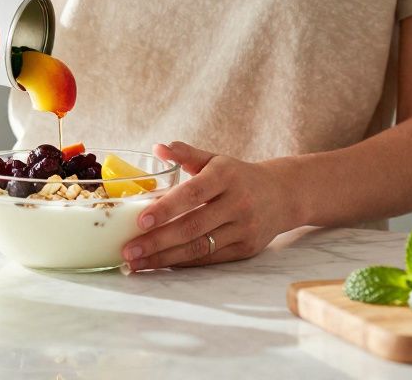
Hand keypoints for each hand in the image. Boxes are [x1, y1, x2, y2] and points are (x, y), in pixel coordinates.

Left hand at [122, 142, 289, 270]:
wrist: (283, 194)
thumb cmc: (239, 176)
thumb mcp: (216, 159)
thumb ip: (187, 154)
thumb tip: (158, 148)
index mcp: (226, 176)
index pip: (193, 194)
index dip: (166, 208)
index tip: (140, 221)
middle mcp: (238, 203)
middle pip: (193, 226)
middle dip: (158, 241)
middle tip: (128, 250)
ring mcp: (244, 228)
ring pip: (199, 247)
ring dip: (164, 257)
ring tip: (136, 262)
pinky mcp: (246, 249)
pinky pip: (209, 258)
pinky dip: (183, 263)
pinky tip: (160, 263)